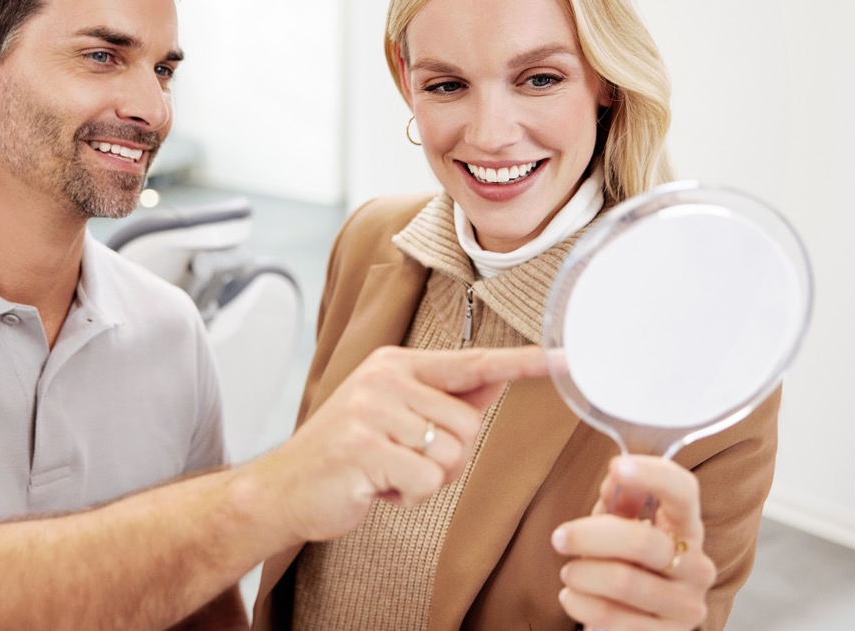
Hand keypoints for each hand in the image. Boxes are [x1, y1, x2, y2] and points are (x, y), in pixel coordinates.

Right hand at [254, 345, 548, 543]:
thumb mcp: (394, 414)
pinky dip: (406, 496)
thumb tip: (497, 374)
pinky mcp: (363, 445)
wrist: (286, 486)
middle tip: (401, 461)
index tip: (567, 358)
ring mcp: (372, 410)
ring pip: (450, 455)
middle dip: (445, 458)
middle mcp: (385, 378)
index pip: (473, 362)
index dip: (525, 363)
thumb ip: (444, 396)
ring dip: (425, 478)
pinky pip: (425, 480)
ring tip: (385, 471)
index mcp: (396, 365)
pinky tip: (376, 486)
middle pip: (468, 425)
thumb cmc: (347, 453)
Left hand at [551, 455, 716, 630]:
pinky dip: (580, 605)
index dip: (653, 475)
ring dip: (581, 574)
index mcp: (687, 527)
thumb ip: (619, 502)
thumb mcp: (620, 526)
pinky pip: (612, 619)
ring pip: (623, 581)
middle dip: (589, 536)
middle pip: (642, 540)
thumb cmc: (624, 562)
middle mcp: (698, 567)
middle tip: (559, 538)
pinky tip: (573, 598)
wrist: (632, 621)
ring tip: (570, 573)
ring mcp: (687, 607)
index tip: (616, 466)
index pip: (684, 492)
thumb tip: (616, 479)